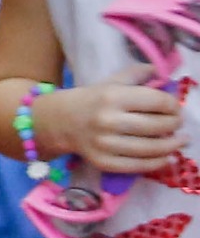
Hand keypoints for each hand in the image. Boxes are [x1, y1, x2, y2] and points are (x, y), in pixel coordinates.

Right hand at [48, 70, 189, 178]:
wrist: (58, 121)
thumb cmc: (89, 100)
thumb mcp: (110, 82)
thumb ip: (136, 75)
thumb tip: (162, 72)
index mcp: (111, 96)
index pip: (157, 101)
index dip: (173, 105)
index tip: (175, 107)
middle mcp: (108, 120)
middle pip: (158, 125)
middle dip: (175, 124)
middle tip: (178, 123)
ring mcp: (105, 144)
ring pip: (152, 148)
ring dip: (173, 145)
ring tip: (180, 141)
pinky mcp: (104, 162)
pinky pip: (139, 166)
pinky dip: (158, 162)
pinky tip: (166, 156)